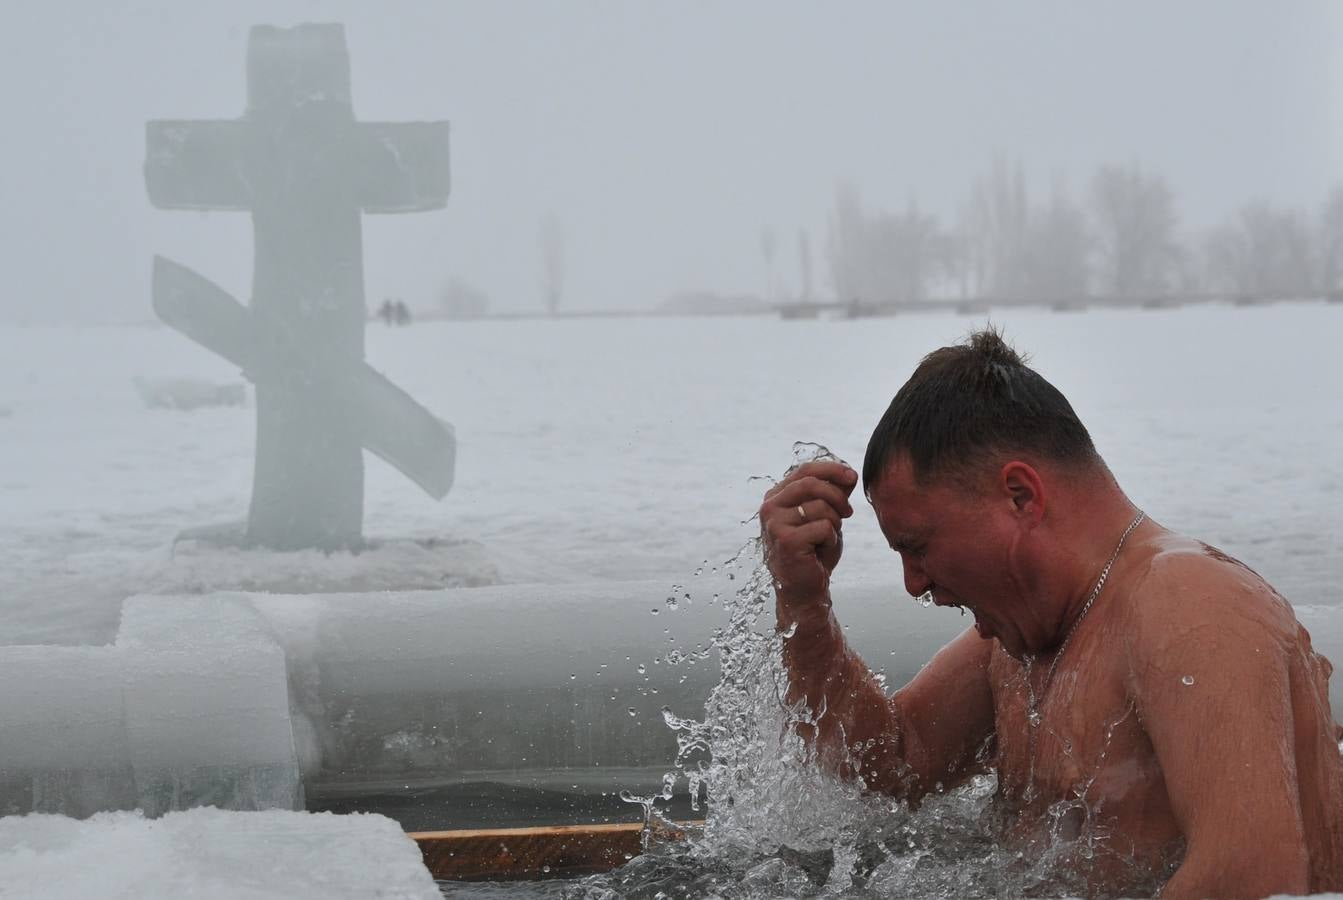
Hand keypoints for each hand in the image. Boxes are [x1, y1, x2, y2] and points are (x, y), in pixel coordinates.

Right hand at [759, 461, 858, 612]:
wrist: (804, 590)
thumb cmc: (814, 553)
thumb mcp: (825, 517)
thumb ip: (833, 494)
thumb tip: (849, 474)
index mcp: (776, 497)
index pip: (805, 471)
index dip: (831, 470)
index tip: (852, 475)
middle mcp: (770, 507)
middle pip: (812, 484)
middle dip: (837, 496)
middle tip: (848, 513)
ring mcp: (775, 523)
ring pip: (820, 506)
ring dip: (834, 523)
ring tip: (827, 538)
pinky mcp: (786, 540)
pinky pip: (823, 527)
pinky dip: (830, 539)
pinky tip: (820, 551)